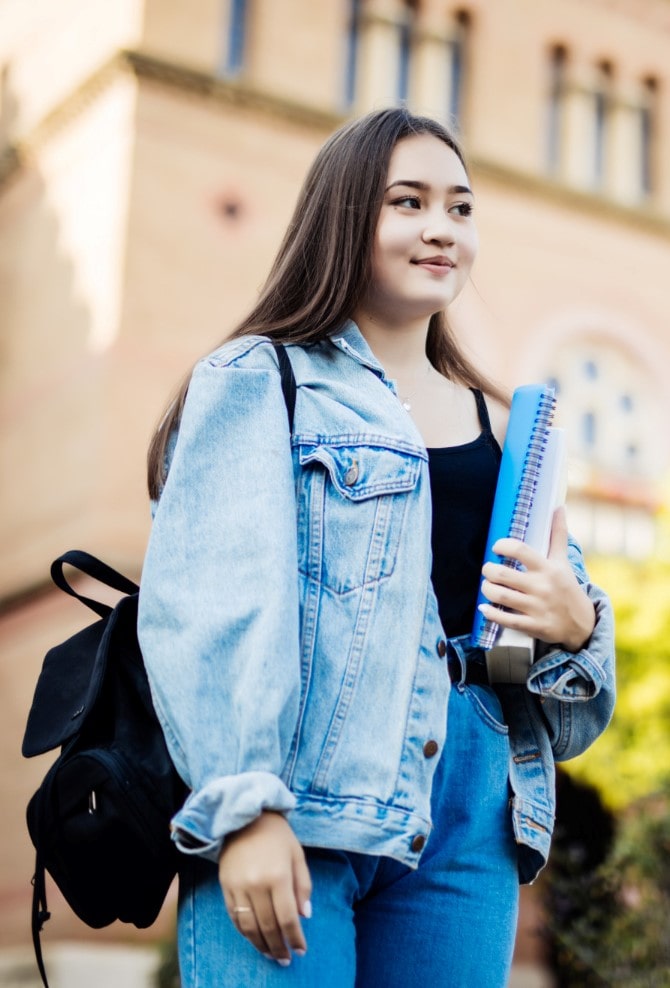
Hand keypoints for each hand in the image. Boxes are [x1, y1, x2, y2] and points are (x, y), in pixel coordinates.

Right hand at [218, 811, 311, 964]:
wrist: (244, 815)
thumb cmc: (277, 834)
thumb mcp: (297, 855)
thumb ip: (303, 886)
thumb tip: (304, 916)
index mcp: (278, 875)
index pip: (287, 918)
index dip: (295, 938)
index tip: (301, 950)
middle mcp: (257, 884)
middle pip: (268, 926)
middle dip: (278, 946)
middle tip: (285, 959)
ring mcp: (238, 886)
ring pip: (249, 926)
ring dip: (260, 945)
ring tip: (270, 954)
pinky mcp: (225, 886)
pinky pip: (234, 917)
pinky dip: (244, 932)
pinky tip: (253, 938)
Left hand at [478, 507, 595, 651]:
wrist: (583, 624)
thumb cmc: (567, 587)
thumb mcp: (563, 561)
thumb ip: (558, 535)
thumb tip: (560, 507)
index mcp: (548, 568)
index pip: (521, 550)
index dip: (503, 545)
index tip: (496, 547)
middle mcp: (542, 587)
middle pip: (503, 574)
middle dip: (488, 570)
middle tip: (488, 569)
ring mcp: (537, 607)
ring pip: (501, 596)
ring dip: (487, 589)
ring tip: (487, 585)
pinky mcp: (534, 626)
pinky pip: (506, 620)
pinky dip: (491, 613)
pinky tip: (484, 607)